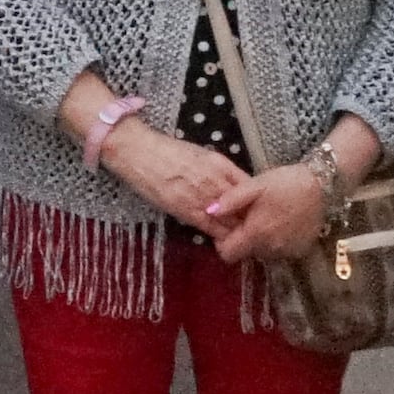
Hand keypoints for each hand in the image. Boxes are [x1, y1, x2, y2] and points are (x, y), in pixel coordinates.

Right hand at [105, 120, 252, 232]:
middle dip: (249, 219)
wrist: (139, 152)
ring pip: (230, 219)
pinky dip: (219, 235)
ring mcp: (202, 196)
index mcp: (221, 165)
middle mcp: (216, 180)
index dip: (255, 202)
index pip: (249, 188)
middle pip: (244, 206)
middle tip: (254, 230)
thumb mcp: (200, 154)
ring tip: (242, 240)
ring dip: (237, 230)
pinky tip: (224, 242)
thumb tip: (232, 187)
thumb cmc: (166, 150)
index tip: (255, 211)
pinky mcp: (187, 209)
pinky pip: (211, 227)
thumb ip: (219, 170)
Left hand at [203, 160, 331, 267]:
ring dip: (260, 240)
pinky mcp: (300, 250)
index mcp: (256, 234)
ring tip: (267, 217)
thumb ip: (231, 200)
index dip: (222, 241)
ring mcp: (287, 251)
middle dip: (242, 238)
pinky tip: (282, 223)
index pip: (228, 254)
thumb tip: (209, 211)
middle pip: (245, 253)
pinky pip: (279, 251)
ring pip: (262, 253)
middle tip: (249, 216)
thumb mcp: (255, 185)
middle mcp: (271, 249)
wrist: (323, 185)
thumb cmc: (286, 183)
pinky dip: (276, 241)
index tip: (229, 226)